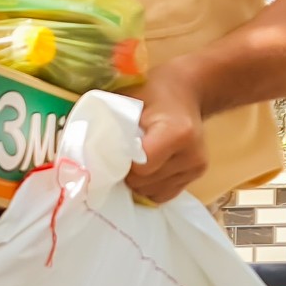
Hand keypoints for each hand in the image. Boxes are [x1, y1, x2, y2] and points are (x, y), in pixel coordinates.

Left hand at [127, 61, 209, 203]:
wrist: (185, 91)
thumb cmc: (151, 93)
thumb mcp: (128, 101)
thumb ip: (113, 127)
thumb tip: (89, 154)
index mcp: (177, 132)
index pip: (142, 167)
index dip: (122, 163)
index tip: (113, 150)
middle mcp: (192, 153)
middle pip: (145, 182)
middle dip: (127, 173)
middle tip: (121, 155)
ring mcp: (196, 167)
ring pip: (153, 191)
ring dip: (138, 181)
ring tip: (135, 159)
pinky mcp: (196, 175)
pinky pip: (164, 194)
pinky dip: (150, 186)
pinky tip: (148, 167)